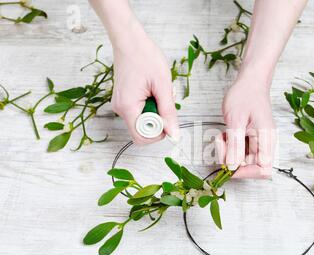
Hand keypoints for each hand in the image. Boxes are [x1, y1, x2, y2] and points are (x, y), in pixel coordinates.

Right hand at [111, 27, 178, 143]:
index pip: (142, 137)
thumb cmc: (145, 57)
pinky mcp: (123, 100)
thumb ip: (168, 112)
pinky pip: (139, 112)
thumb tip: (174, 134)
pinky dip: (149, 105)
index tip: (167, 117)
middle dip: (158, 120)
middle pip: (142, 131)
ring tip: (158, 92)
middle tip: (164, 100)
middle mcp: (120, 109)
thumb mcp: (163, 85)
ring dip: (155, 111)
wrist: (129, 41)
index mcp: (128, 107)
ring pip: (142, 121)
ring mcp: (120, 105)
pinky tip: (153, 91)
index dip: (158, 133)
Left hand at [215, 76, 275, 178]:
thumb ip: (235, 145)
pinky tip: (226, 134)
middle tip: (222, 142)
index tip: (229, 166)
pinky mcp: (251, 139)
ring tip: (223, 135)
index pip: (263, 170)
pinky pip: (239, 150)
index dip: (246, 173)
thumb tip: (232, 167)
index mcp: (267, 140)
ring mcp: (259, 142)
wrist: (250, 80)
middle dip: (231, 159)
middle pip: (250, 166)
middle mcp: (266, 144)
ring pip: (242, 159)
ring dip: (228, 152)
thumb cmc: (245, 95)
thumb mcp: (236, 121)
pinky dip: (229, 146)